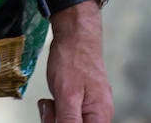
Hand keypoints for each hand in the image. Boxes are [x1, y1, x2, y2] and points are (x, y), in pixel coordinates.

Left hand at [37, 1, 111, 121]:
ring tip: (49, 101)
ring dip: (54, 116)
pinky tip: (52, 100)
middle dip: (56, 122)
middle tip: (49, 106)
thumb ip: (69, 121)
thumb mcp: (67, 95)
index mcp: (100, 117)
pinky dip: (57, 110)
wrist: (75, 36)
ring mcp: (92, 108)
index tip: (57, 115)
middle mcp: (100, 115)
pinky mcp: (83, 102)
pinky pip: (68, 115)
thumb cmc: (73, 60)